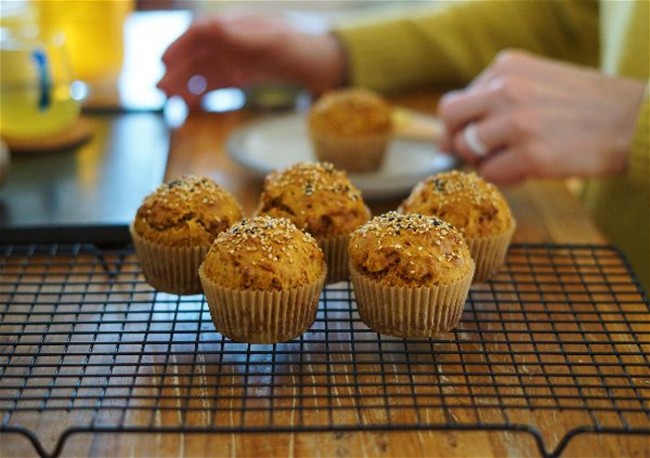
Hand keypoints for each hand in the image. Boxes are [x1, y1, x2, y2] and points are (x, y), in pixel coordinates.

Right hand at [156, 12, 345, 107]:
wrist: (322, 64)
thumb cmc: (301, 47)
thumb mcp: (275, 40)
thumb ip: (244, 36)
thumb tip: (215, 28)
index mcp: (235, 25)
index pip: (200, 32)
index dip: (179, 45)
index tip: (163, 61)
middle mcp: (230, 41)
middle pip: (196, 54)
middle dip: (177, 70)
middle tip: (161, 90)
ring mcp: (233, 59)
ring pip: (201, 71)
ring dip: (184, 85)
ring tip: (171, 102)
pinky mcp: (239, 76)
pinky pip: (214, 84)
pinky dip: (201, 94)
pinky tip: (191, 106)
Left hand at [438, 50, 646, 183]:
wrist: (635, 121)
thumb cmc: (585, 106)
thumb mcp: (537, 82)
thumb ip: (496, 99)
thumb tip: (449, 137)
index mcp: (506, 66)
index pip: (457, 101)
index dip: (457, 127)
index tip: (463, 141)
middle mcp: (506, 89)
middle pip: (450, 119)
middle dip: (457, 142)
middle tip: (477, 155)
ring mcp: (517, 122)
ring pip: (468, 149)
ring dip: (486, 161)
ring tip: (516, 159)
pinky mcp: (531, 155)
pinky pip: (491, 174)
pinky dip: (505, 178)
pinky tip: (528, 171)